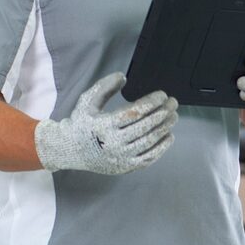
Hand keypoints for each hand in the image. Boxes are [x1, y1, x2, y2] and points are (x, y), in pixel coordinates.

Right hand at [34, 72, 177, 173]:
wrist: (70, 150)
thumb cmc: (81, 122)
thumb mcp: (88, 101)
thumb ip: (104, 87)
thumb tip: (123, 77)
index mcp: (104, 125)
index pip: (135, 112)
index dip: (152, 102)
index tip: (162, 94)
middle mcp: (114, 143)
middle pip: (145, 126)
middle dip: (163, 112)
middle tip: (174, 103)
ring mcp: (121, 157)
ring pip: (149, 142)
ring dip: (165, 127)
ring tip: (174, 116)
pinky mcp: (125, 167)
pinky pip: (148, 158)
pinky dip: (161, 147)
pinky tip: (169, 135)